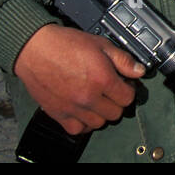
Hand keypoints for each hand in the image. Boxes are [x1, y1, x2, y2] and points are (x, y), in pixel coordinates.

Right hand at [14, 24, 145, 135]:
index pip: (127, 98)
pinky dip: (83, 123)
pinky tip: (83, 111)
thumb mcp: (100, 44)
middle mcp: (88, 97)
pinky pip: (78, 129)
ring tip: (97, 100)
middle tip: (110, 91)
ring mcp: (73, 108)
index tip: (124, 84)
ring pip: (99, 123)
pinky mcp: (58, 114)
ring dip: (101, 113)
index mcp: (102, 79)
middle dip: (117, 102)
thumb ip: (122, 60)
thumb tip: (139, 71)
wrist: (35, 49)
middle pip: (115, 113)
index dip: (129, 89)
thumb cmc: (64, 44)